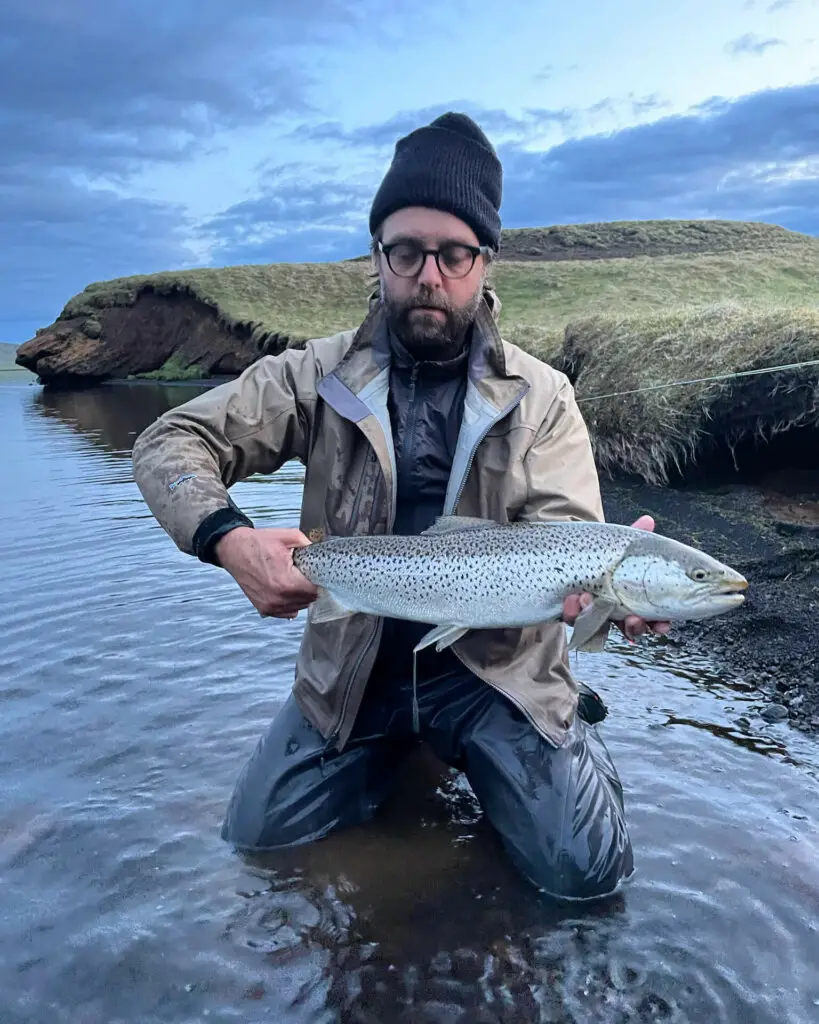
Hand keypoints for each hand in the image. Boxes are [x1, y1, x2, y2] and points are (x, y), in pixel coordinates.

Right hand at [215, 526, 317, 618]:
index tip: (318, 573)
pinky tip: (287, 590)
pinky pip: (287, 612)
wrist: (234, 550)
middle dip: (311, 587)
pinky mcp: (264, 608)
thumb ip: (308, 544)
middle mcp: (278, 597)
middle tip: (305, 574)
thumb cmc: (257, 544)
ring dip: (301, 596)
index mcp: (286, 581)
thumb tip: (320, 552)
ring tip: (295, 580)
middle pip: (309, 599)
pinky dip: (290, 603)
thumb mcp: (287, 536)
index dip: (320, 581)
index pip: (315, 590)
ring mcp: (270, 605)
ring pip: (299, 607)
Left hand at [562, 515, 671, 642]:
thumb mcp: (620, 544)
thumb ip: (634, 535)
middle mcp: (616, 610)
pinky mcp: (572, 613)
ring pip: (599, 626)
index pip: (653, 616)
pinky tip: (572, 598)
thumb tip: (648, 520)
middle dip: (634, 627)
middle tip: (633, 619)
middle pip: (630, 629)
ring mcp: (593, 613)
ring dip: (597, 616)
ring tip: (591, 600)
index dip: (659, 624)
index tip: (662, 625)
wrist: (565, 552)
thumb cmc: (603, 551)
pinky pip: (573, 619)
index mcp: (636, 598)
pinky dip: (573, 611)